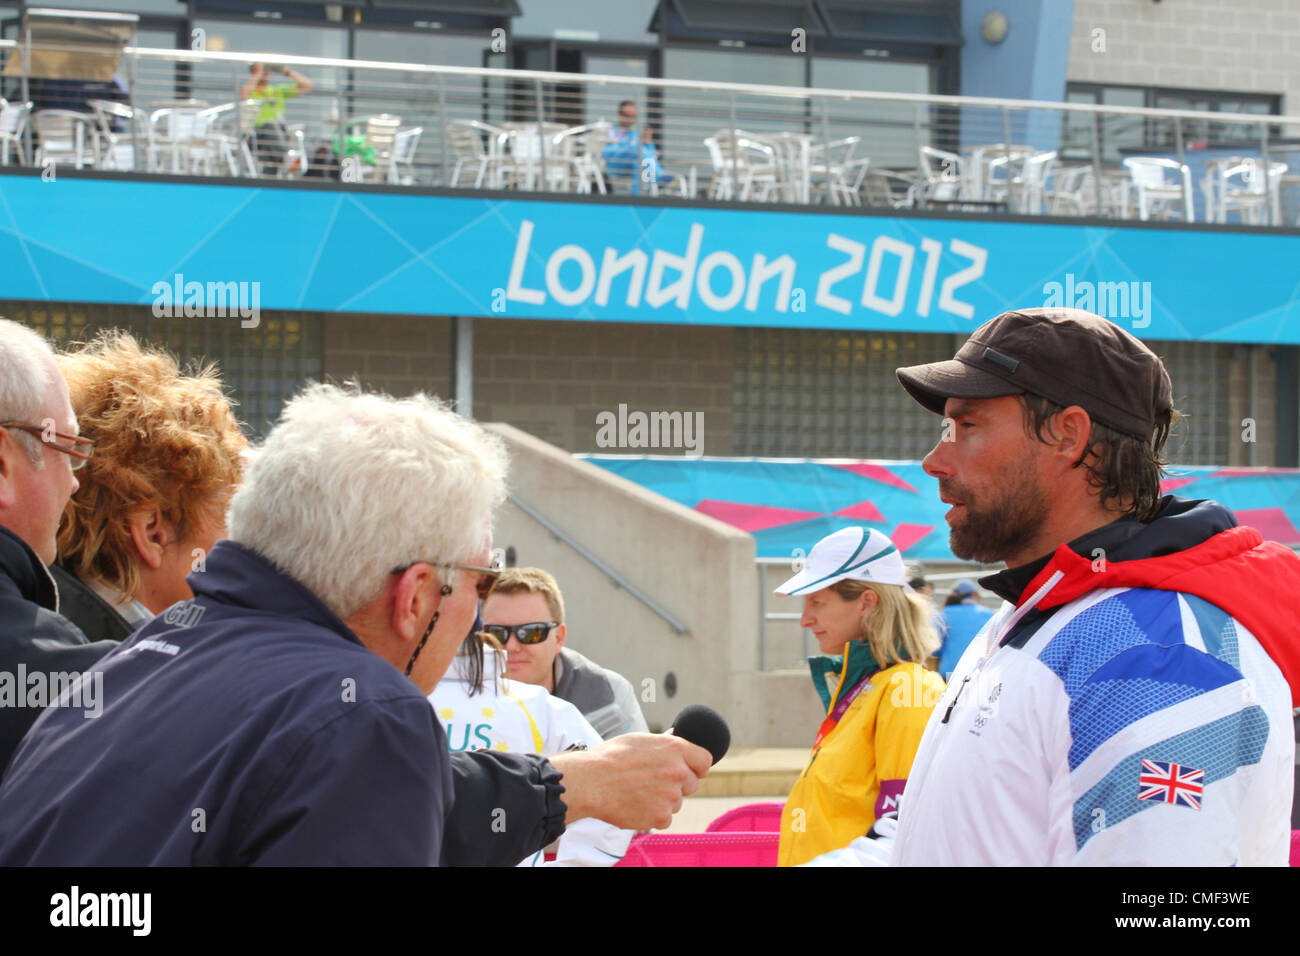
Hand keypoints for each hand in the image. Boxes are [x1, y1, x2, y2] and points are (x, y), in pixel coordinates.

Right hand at [548, 733, 711, 830]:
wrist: (591, 782)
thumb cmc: (610, 758)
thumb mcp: (640, 740)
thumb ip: (664, 742)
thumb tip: (677, 736)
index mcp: (675, 748)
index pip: (705, 760)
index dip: (697, 766)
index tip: (689, 770)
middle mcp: (678, 771)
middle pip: (692, 784)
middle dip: (678, 784)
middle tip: (653, 782)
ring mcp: (671, 796)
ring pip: (677, 802)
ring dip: (663, 800)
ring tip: (638, 792)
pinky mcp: (661, 817)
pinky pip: (665, 818)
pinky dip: (653, 815)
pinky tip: (636, 804)